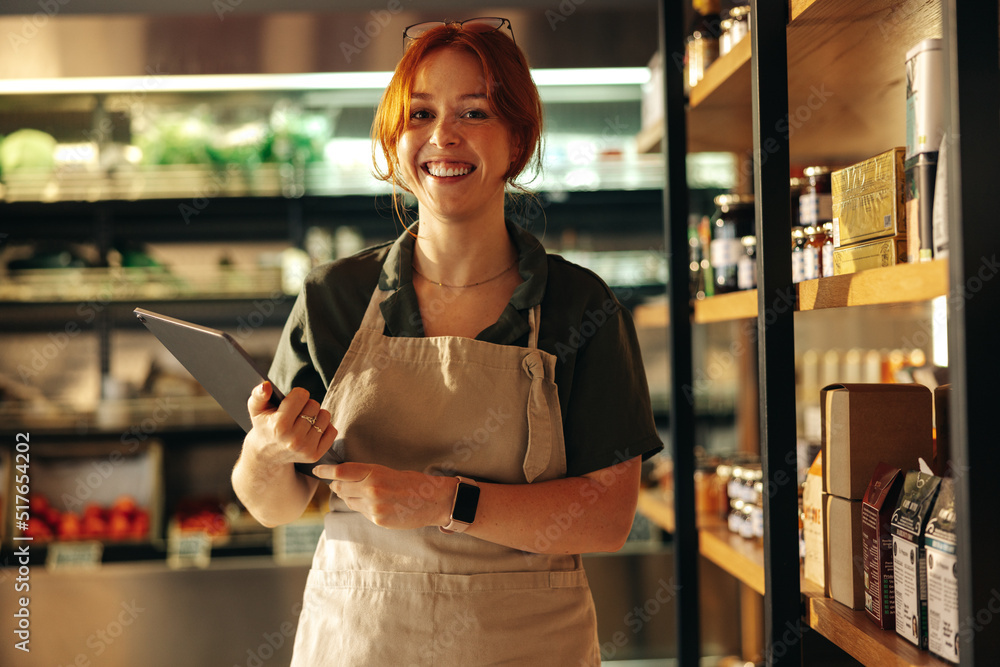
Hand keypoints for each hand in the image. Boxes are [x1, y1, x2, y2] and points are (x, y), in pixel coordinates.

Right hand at [245, 382, 336, 467]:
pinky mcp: (315, 455)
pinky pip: (332, 431)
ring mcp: (305, 448)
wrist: (267, 454)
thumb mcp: (256, 409)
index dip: (297, 395)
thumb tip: (266, 385)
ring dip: (317, 415)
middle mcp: (294, 439)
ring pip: (325, 416)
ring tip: (304, 421)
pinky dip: (325, 427)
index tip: (291, 401)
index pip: (301, 395)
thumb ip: (258, 394)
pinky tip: (312, 430)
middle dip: (306, 405)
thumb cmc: (265, 425)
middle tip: (296, 413)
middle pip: (314, 405)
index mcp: (279, 425)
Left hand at [315, 462, 453, 529]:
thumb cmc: (413, 482)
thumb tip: (343, 479)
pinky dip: (362, 506)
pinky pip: (361, 511)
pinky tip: (375, 502)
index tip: (317, 469)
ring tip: (364, 492)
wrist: (433, 501)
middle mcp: (371, 490)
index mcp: (374, 473)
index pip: (341, 472)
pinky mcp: (377, 520)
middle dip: (336, 484)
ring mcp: (373, 507)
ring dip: (349, 496)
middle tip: (336, 481)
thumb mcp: (388, 472)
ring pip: (349, 501)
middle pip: (340, 487)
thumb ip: (366, 475)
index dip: (326, 470)